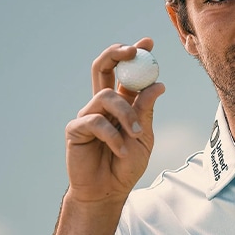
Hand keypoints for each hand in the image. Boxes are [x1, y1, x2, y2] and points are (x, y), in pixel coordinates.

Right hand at [64, 38, 166, 204]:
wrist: (108, 192)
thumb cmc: (125, 166)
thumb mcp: (144, 137)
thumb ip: (146, 111)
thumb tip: (158, 84)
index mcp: (120, 103)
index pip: (125, 73)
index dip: (133, 54)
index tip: (148, 42)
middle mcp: (101, 105)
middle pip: (103, 68)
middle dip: (117, 54)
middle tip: (133, 51)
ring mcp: (87, 114)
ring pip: (106, 96)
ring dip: (126, 114)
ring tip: (136, 135)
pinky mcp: (76, 129)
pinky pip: (96, 122)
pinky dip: (113, 136)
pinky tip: (121, 151)